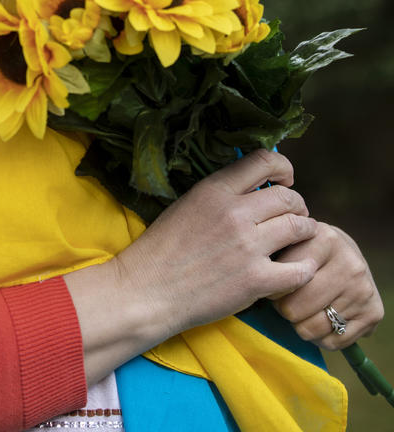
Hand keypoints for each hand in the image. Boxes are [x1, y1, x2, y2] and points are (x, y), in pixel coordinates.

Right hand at [64, 149, 319, 385]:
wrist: (147, 291)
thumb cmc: (164, 248)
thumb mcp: (188, 203)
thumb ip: (222, 194)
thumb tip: (256, 189)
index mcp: (214, 189)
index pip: (264, 160)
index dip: (284, 168)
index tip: (285, 180)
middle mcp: (235, 212)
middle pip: (289, 197)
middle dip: (298, 206)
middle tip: (294, 217)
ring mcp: (248, 246)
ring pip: (300, 228)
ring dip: (304, 232)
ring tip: (297, 241)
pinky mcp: (256, 281)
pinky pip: (300, 269)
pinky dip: (303, 268)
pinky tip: (295, 270)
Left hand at [269, 223, 383, 349]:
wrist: (347, 255)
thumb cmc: (307, 250)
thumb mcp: (292, 240)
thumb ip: (273, 246)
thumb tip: (249, 264)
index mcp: (325, 237)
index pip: (282, 277)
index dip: (271, 285)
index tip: (271, 280)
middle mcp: (349, 263)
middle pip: (294, 308)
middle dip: (284, 308)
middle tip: (284, 301)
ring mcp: (363, 289)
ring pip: (311, 328)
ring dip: (300, 325)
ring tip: (301, 310)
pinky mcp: (373, 313)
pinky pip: (331, 342)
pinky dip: (319, 338)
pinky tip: (319, 320)